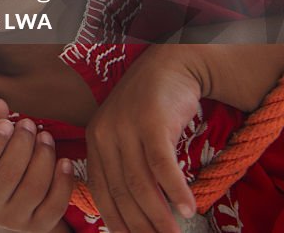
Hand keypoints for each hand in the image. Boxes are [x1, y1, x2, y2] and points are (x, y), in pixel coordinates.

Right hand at [0, 98, 73, 232]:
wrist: (11, 206)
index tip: (6, 123)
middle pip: (8, 175)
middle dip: (22, 144)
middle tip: (28, 124)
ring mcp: (14, 220)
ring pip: (33, 187)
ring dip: (43, 157)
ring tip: (45, 136)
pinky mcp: (39, 225)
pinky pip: (55, 203)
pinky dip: (62, 180)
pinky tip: (64, 160)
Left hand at [84, 46, 200, 232]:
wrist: (170, 66)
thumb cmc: (152, 107)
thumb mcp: (128, 135)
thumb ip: (125, 167)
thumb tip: (136, 212)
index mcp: (95, 142)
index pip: (101, 192)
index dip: (117, 222)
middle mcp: (104, 135)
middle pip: (121, 193)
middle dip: (140, 226)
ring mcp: (126, 128)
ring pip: (140, 184)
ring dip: (159, 215)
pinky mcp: (151, 122)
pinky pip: (162, 165)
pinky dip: (175, 191)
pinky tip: (188, 208)